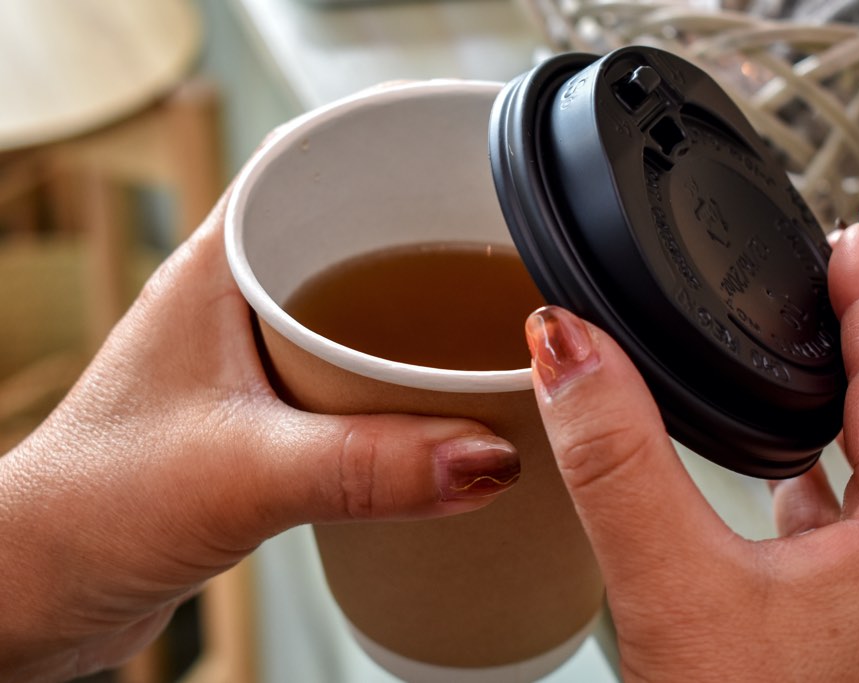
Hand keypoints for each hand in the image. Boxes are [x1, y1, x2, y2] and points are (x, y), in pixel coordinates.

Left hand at [0, 193, 518, 680]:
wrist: (42, 590)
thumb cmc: (89, 507)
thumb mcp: (245, 472)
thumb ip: (369, 465)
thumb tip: (485, 454)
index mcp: (217, 269)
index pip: (308, 164)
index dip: (387, 149)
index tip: (460, 159)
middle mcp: (232, 304)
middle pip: (347, 241)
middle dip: (423, 248)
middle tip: (493, 264)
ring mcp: (246, 363)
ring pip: (351, 318)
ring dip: (411, 330)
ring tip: (478, 338)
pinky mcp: (260, 421)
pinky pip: (345, 384)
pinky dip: (393, 393)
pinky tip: (432, 418)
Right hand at [525, 221, 858, 680]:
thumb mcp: (669, 587)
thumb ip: (614, 459)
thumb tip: (566, 348)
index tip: (853, 234)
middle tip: (843, 275)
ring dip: (858, 404)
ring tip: (817, 353)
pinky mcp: (851, 634)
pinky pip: (856, 524)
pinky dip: (827, 476)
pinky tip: (786, 479)